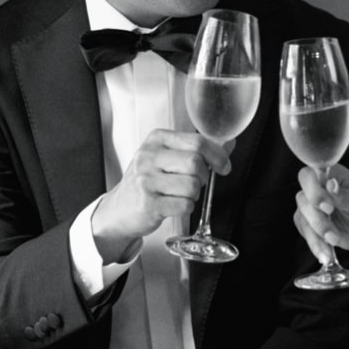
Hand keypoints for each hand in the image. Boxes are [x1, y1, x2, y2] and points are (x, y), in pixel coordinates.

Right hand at [94, 128, 233, 261]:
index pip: (197, 141)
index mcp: (156, 140)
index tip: (223, 166)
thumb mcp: (166, 157)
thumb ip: (197, 150)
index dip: (217, 155)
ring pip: (192, 186)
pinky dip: (185, 208)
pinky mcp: (148, 203)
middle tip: (195, 182)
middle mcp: (148, 157)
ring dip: (193, 195)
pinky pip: (184, 206)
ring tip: (179, 194)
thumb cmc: (147, 182)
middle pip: (195, 163)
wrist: (119, 208)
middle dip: (203, 177)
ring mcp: (146, 180)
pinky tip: (172, 205)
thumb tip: (229, 143)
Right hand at [294, 162, 348, 264]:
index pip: (309, 175)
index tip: (327, 206)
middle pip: (302, 199)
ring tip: (334, 242)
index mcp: (330, 175)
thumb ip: (343, 195)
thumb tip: (331, 184)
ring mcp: (311, 207)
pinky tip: (326, 253)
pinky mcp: (309, 224)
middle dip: (317, 218)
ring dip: (317, 234)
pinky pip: (306, 233)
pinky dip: (316, 244)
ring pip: (302, 218)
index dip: (313, 190)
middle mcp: (316, 189)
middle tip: (331, 231)